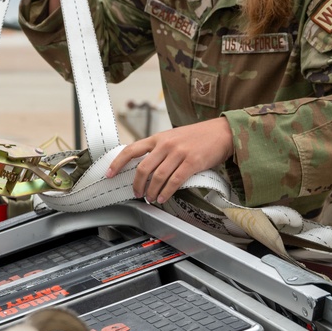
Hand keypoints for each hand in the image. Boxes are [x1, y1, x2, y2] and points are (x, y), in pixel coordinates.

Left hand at [107, 118, 233, 203]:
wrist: (221, 132)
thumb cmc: (197, 137)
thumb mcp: (172, 137)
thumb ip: (158, 149)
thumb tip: (142, 166)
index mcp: (158, 138)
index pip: (131, 149)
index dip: (118, 163)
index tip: (109, 174)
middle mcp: (166, 144)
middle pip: (143, 168)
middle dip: (136, 184)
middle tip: (136, 193)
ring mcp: (179, 153)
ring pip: (158, 177)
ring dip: (151, 191)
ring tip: (150, 198)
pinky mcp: (192, 162)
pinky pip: (174, 181)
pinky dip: (166, 192)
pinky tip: (162, 197)